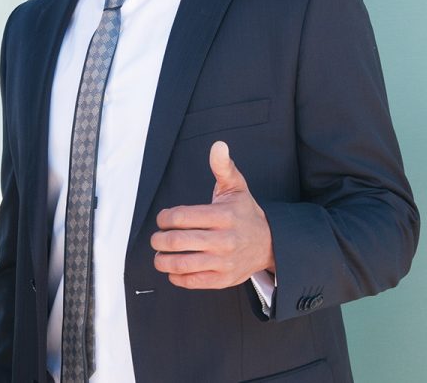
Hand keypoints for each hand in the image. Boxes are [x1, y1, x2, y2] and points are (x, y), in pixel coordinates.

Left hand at [151, 141, 274, 288]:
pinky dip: (177, 277)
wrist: (270, 244)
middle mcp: (224, 240)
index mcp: (223, 216)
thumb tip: (218, 145)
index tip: (162, 219)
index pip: (181, 218)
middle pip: (178, 242)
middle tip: (155, 239)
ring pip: (182, 265)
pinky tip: (173, 270)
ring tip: (159, 256)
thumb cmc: (245, 213)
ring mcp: (224, 262)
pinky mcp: (223, 279)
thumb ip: (223, 167)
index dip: (164, 218)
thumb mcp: (237, 187)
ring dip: (162, 261)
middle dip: (158, 240)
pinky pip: (192, 281)